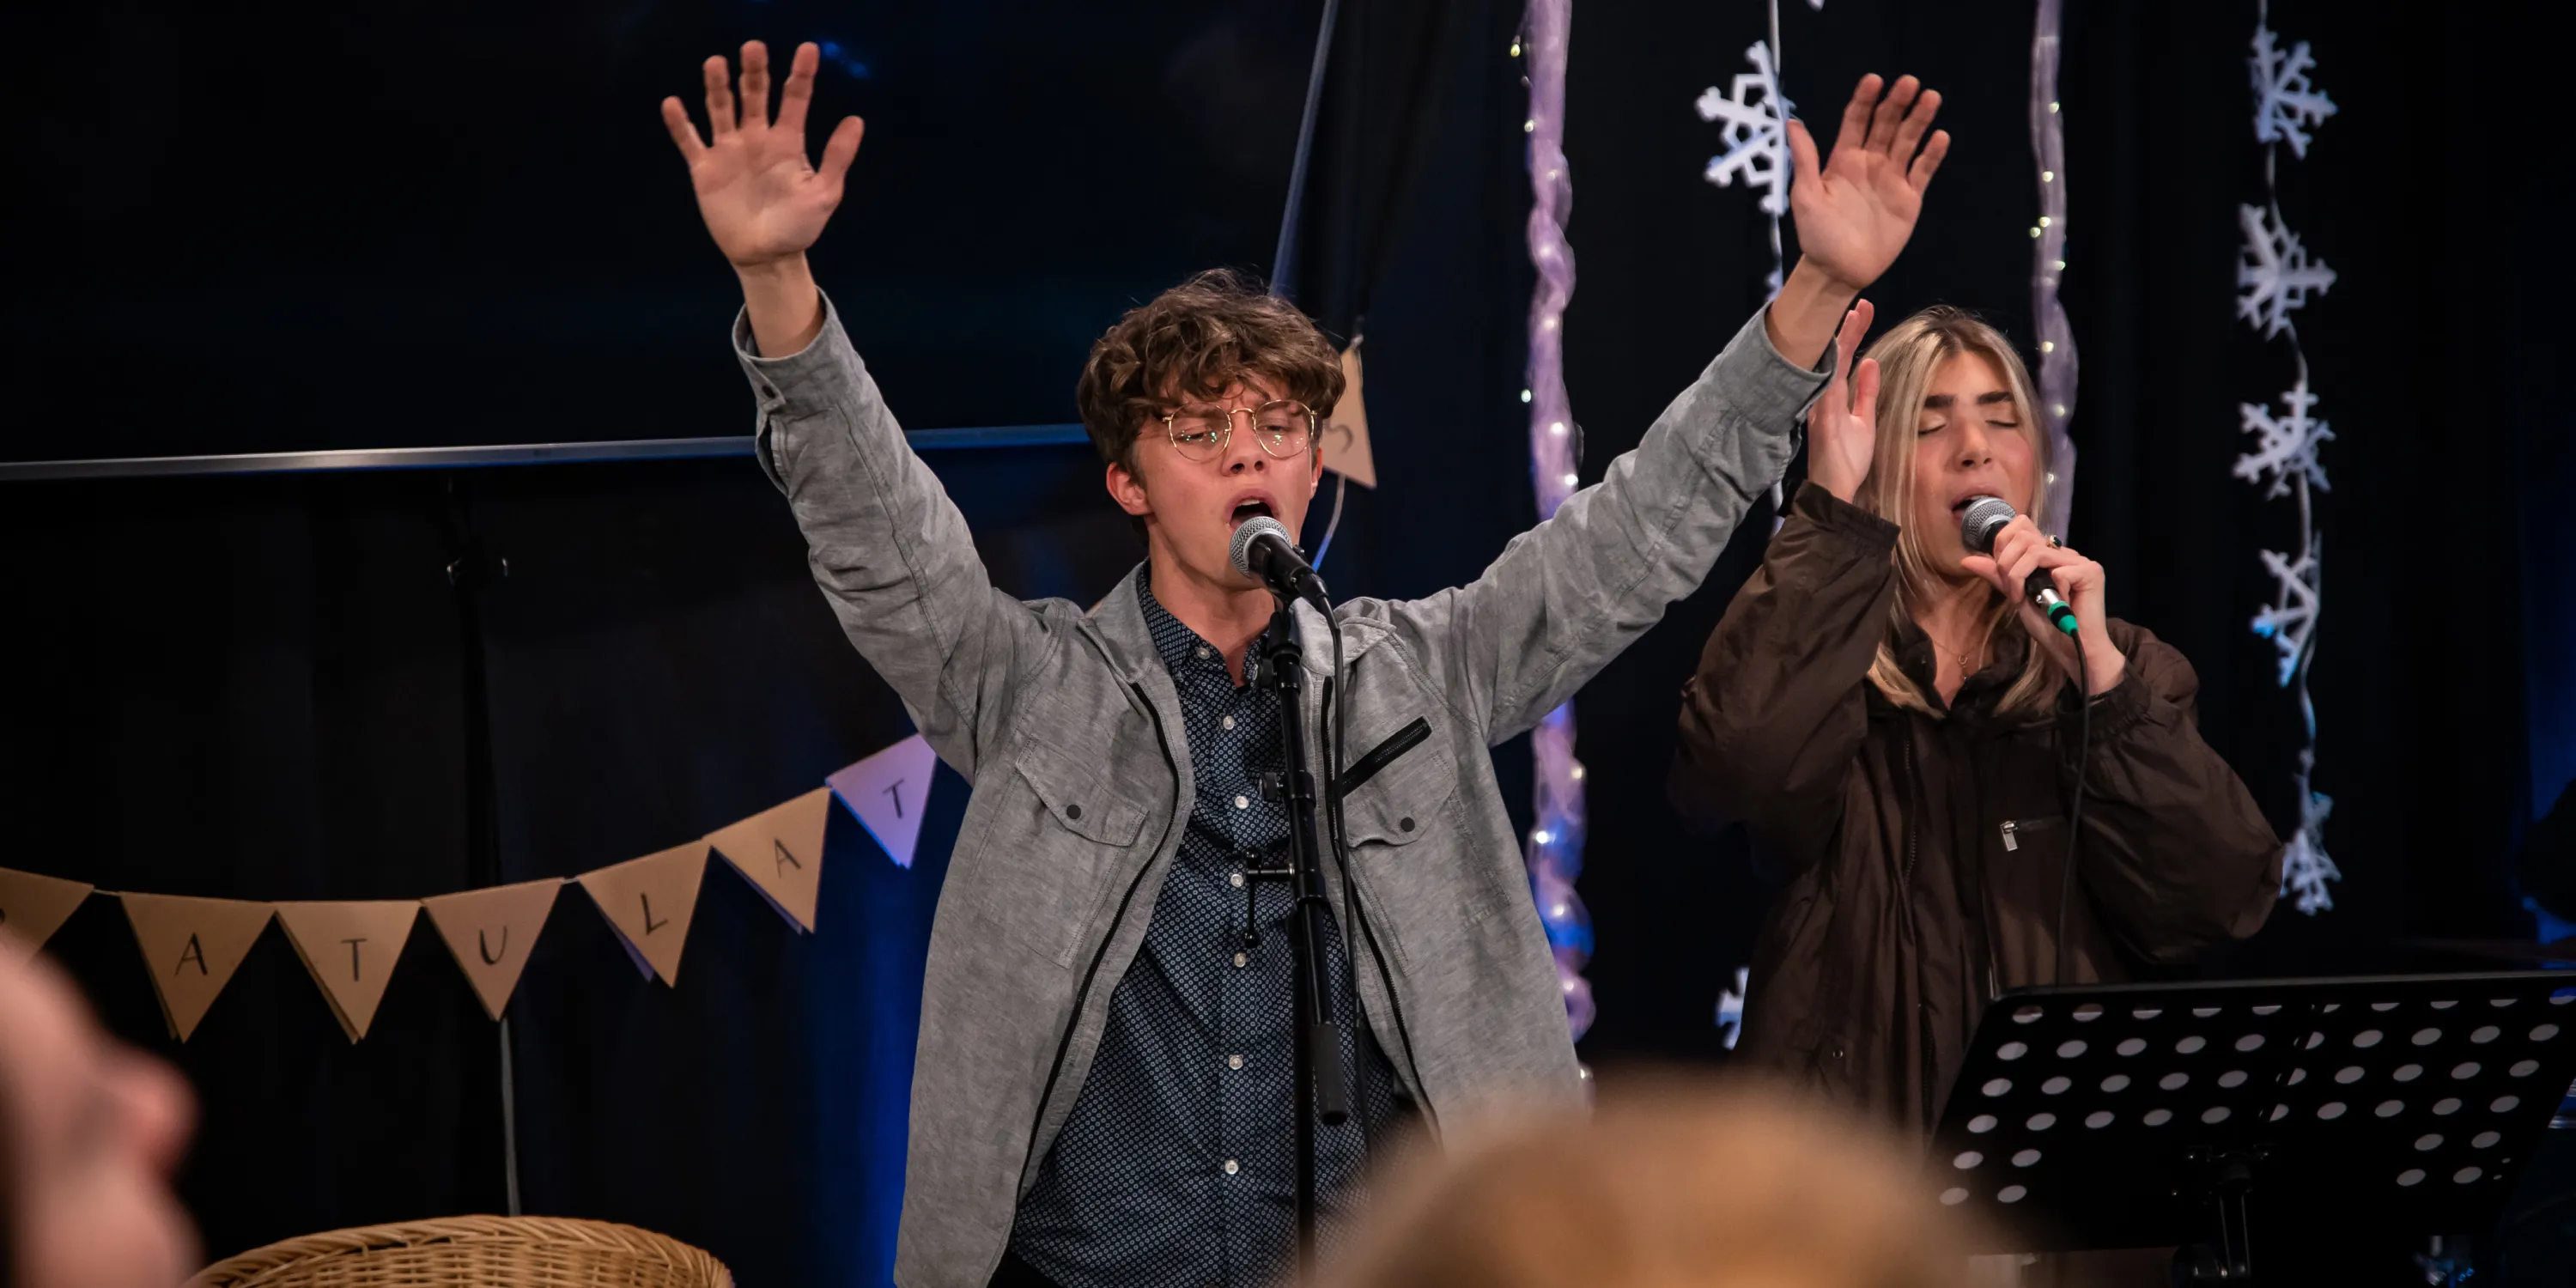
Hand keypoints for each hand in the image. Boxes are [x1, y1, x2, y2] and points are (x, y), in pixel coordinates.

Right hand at [661, 42, 863, 270]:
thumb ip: (836, 157)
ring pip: (721, 108)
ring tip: (716, 62)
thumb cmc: (799, 226)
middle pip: (755, 94)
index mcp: (787, 141)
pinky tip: (673, 103)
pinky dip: (680, 123)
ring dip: (718, 86)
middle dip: (754, 71)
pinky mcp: (705, 168)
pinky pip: (690, 140)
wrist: (767, 257)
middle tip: (754, 47)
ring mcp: (729, 150)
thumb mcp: (825, 193)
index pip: (795, 98)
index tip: (809, 49)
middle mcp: (757, 137)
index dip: (802, 74)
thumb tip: (856, 119)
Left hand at [1785, 75, 1949, 294]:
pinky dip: (1932, 154)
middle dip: (1897, 103)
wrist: (1838, 271)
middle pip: (1886, 125)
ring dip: (1919, 119)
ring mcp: (1891, 179)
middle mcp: (1870, 163)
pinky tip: (1940, 136)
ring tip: (1931, 98)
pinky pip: (1923, 170)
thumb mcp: (1805, 196)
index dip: (1865, 100)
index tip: (1874, 79)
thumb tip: (1792, 122)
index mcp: (1843, 159)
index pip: (1856, 121)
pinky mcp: (1909, 197)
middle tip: (1909, 82)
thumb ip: (1805, 160)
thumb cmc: (1817, 235)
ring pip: (1908, 141)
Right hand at [1805, 299, 1877, 502]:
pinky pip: (1830, 384)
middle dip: (1849, 329)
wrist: (1835, 491)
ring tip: (1856, 314)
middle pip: (1834, 356)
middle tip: (1862, 304)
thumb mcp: (1865, 421)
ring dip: (1844, 338)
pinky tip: (1842, 345)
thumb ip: (1867, 393)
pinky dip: (1834, 363)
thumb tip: (1871, 363)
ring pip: (1831, 364)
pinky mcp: (1825, 418)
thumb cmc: (1846, 461)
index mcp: (1831, 398)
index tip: (1863, 311)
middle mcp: (1822, 398)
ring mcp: (1822, 407)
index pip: (1842, 359)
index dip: (1853, 335)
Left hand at [1961, 517, 2127, 695]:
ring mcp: (2080, 561)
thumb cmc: (2047, 624)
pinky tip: (2058, 606)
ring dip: (2020, 577)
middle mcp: (2064, 552)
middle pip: (2024, 536)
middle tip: (2012, 592)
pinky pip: (2059, 572)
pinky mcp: (2091, 572)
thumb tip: (1966, 559)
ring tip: (2024, 599)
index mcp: (2048, 553)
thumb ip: (1997, 575)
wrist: (2071, 649)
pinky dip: (2052, 591)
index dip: (2003, 546)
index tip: (2002, 575)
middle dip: (2007, 565)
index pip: (2021, 526)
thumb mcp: (2015, 596)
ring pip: (2036, 551)